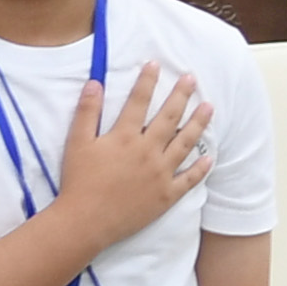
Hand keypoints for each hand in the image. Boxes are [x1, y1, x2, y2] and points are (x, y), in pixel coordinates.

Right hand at [51, 65, 213, 245]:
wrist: (85, 221)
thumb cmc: (78, 182)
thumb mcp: (76, 143)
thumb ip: (86, 112)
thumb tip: (94, 82)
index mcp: (125, 137)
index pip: (139, 101)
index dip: (147, 81)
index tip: (155, 64)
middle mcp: (147, 151)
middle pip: (169, 117)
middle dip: (181, 95)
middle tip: (191, 79)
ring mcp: (160, 174)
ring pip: (185, 143)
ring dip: (199, 123)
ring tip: (209, 107)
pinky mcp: (166, 195)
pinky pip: (189, 179)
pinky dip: (200, 168)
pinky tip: (210, 157)